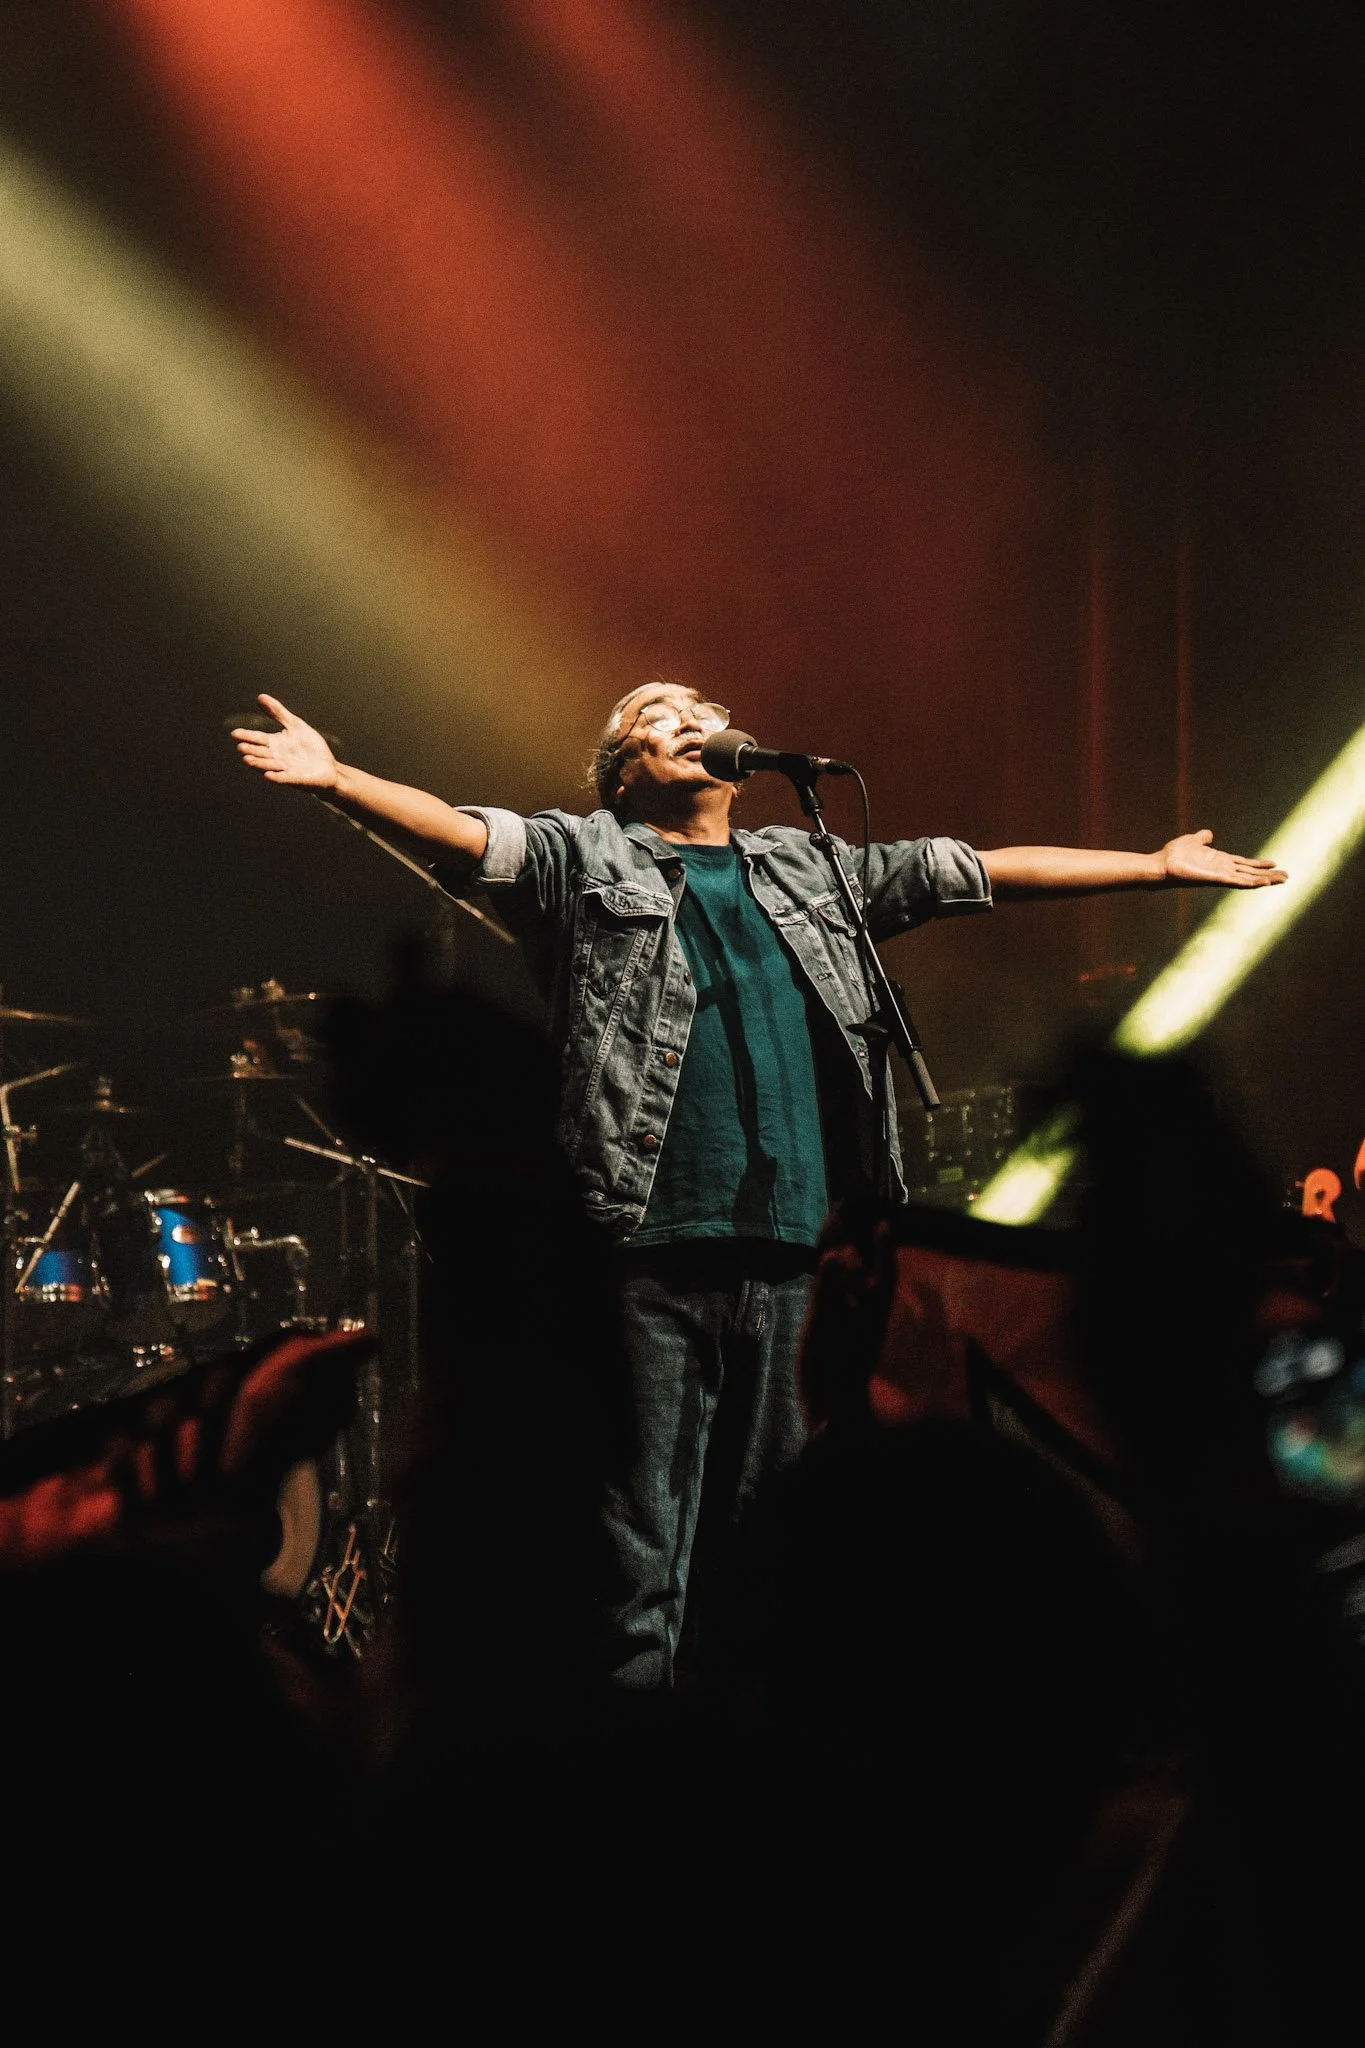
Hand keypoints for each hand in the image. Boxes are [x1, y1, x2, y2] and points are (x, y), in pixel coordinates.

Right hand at [232, 693, 337, 789]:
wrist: (328, 767)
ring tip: (247, 760)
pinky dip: (276, 777)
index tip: (234, 733)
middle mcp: (277, 757)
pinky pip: (284, 778)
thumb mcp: (295, 725)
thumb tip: (260, 697)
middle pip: (261, 753)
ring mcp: (286, 769)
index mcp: (275, 743)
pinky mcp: (296, 779)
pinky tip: (267, 775)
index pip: (258, 738)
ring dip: (258, 764)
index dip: (247, 736)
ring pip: (269, 766)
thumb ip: (278, 712)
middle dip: (251, 751)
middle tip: (240, 747)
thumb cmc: (310, 747)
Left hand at [1159, 828, 1286, 888]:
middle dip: (1268, 874)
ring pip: (1248, 879)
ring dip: (1265, 879)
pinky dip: (1251, 882)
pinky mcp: (1216, 879)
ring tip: (1281, 880)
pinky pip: (1237, 881)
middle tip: (1286, 876)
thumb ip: (1202, 838)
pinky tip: (1264, 882)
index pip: (1244, 863)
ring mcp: (1220, 875)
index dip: (1259, 864)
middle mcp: (1223, 869)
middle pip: (1250, 873)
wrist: (1162, 864)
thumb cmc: (1175, 855)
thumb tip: (1208, 834)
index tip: (1274, 864)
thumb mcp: (1193, 841)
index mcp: (1220, 860)